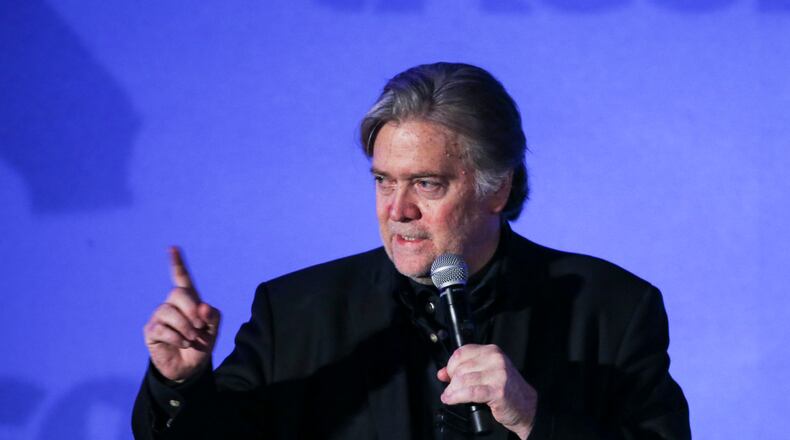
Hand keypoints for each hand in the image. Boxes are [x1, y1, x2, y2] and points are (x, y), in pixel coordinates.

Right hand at [144, 246, 220, 381]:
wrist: (190, 368)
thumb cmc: (201, 345)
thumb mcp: (213, 330)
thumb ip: (213, 316)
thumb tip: (203, 306)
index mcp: (189, 300)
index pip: (181, 278)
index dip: (177, 263)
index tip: (172, 248)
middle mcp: (172, 305)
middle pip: (177, 293)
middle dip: (191, 309)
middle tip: (200, 326)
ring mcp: (160, 317)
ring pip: (168, 310)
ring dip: (185, 326)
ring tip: (192, 339)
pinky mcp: (151, 331)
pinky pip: (162, 328)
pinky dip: (177, 337)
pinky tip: (183, 344)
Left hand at [438, 344, 537, 439]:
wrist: (527, 406)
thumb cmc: (507, 390)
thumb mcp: (487, 373)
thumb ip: (465, 370)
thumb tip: (442, 373)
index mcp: (492, 351)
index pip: (462, 352)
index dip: (450, 365)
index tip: (447, 375)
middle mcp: (496, 360)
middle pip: (461, 367)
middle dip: (451, 381)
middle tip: (449, 389)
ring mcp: (498, 375)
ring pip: (463, 380)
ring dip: (451, 391)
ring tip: (448, 396)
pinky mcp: (498, 391)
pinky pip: (470, 392)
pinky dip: (457, 397)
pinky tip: (452, 400)